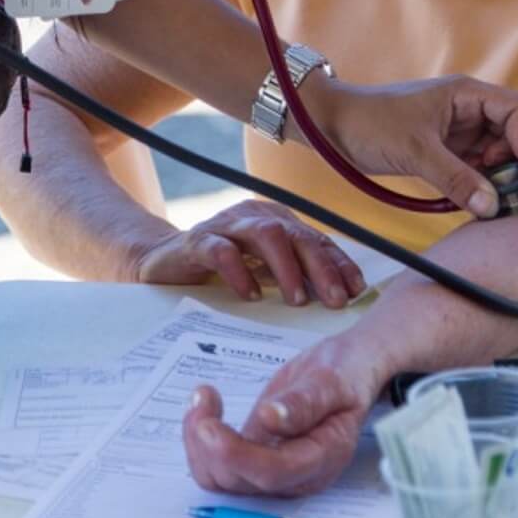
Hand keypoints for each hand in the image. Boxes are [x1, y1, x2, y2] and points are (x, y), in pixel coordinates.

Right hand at [131, 199, 365, 307]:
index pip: (315, 239)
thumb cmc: (221, 271)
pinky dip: (239, 271)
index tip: (357, 290)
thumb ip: (294, 276)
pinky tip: (250, 295)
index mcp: (276, 221)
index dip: (338, 263)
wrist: (161, 263)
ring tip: (298, 299)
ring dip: (286, 267)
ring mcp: (225, 226)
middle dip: (320, 267)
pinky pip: (221, 250)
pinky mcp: (196, 241)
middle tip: (336, 299)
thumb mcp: (263, 272)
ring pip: (265, 235)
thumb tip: (340, 296)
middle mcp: (255, 217)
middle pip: (296, 235)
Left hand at [183, 336, 383, 496]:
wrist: (346, 373)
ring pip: (220, 478)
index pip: (274, 472)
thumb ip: (304, 402)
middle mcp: (296, 476)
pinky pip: (216, 465)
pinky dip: (199, 439)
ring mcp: (272, 471)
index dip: (237, 456)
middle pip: (240, 481)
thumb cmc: (345, 375)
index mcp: (322, 458)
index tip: (208, 425)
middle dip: (209, 445)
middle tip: (203, 395)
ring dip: (198, 442)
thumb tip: (270, 418)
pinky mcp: (254, 459)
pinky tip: (204, 405)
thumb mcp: (332, 380)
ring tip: (203, 396)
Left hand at [312, 75, 517, 217]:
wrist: (332, 127)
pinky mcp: (446, 152)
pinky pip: (475, 168)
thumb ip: (456, 178)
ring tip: (487, 197)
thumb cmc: (370, 123)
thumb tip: (492, 205)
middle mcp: (468, 111)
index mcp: (466, 94)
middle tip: (503, 188)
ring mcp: (458, 132)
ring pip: (495, 155)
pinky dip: (478, 184)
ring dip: (496, 176)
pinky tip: (472, 199)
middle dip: (513, 162)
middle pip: (512, 135)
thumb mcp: (416, 151)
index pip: (517, 110)